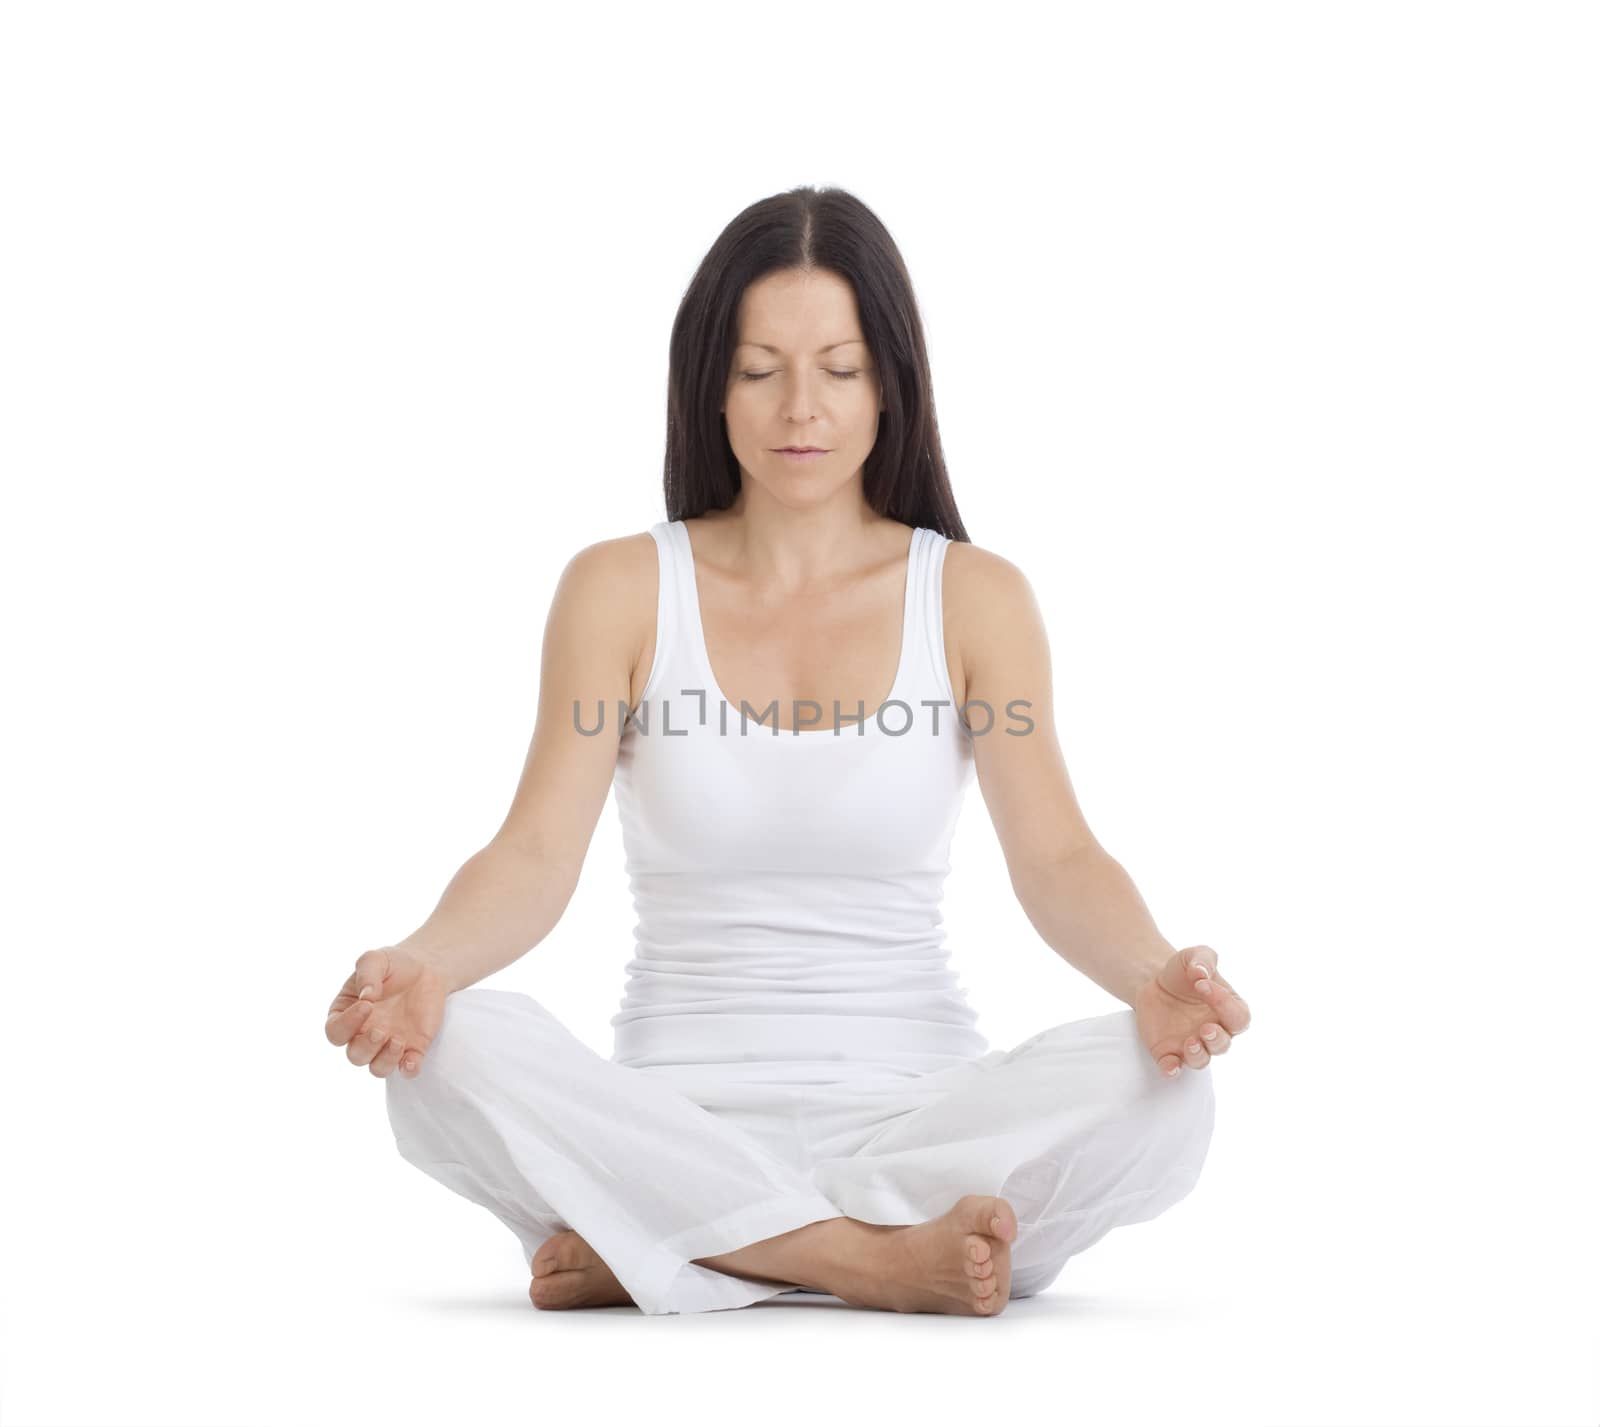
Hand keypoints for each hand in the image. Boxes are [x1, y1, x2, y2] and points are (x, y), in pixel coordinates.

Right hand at [324, 946, 448, 1079]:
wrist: (427, 968)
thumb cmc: (394, 964)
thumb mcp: (375, 959)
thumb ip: (367, 974)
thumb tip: (366, 996)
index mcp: (347, 1014)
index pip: (335, 1031)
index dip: (346, 1025)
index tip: (367, 1006)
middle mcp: (364, 1034)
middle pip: (354, 1055)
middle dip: (366, 1047)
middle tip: (380, 1030)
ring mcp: (387, 1044)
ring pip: (377, 1068)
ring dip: (385, 1061)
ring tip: (398, 1040)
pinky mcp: (413, 1048)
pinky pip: (407, 1070)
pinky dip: (409, 1070)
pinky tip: (412, 1061)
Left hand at [1131, 944, 1250, 1077]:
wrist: (1153, 981)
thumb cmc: (1183, 972)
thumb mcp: (1194, 956)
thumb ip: (1203, 960)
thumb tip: (1201, 973)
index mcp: (1229, 1010)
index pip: (1238, 1016)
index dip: (1224, 1004)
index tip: (1201, 984)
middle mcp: (1215, 1032)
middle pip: (1224, 1045)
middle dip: (1216, 1039)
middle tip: (1205, 1028)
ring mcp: (1192, 1044)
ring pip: (1202, 1060)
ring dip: (1198, 1055)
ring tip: (1191, 1043)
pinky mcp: (1168, 1052)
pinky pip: (1173, 1067)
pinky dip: (1172, 1069)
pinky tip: (1169, 1066)